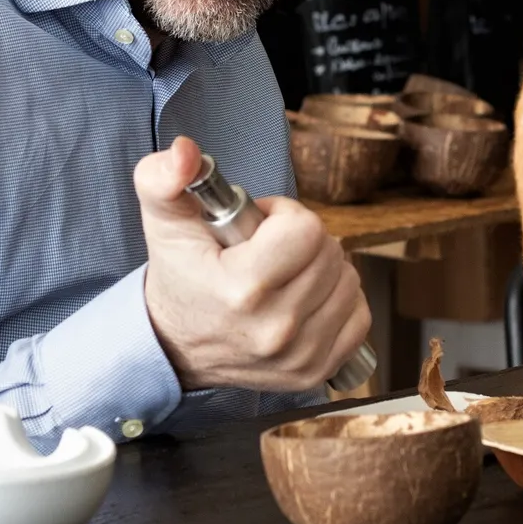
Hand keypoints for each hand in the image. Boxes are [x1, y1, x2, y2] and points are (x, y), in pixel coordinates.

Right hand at [138, 137, 370, 391]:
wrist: (175, 347)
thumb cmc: (180, 277)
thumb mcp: (163, 222)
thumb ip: (165, 178)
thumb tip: (184, 152)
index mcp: (243, 290)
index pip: (307, 230)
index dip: (284, 216)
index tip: (259, 228)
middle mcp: (276, 329)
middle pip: (330, 252)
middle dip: (303, 241)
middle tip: (268, 251)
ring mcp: (300, 356)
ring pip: (348, 280)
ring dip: (323, 269)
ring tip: (284, 275)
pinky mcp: (316, 371)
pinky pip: (358, 315)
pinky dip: (338, 301)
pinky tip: (305, 299)